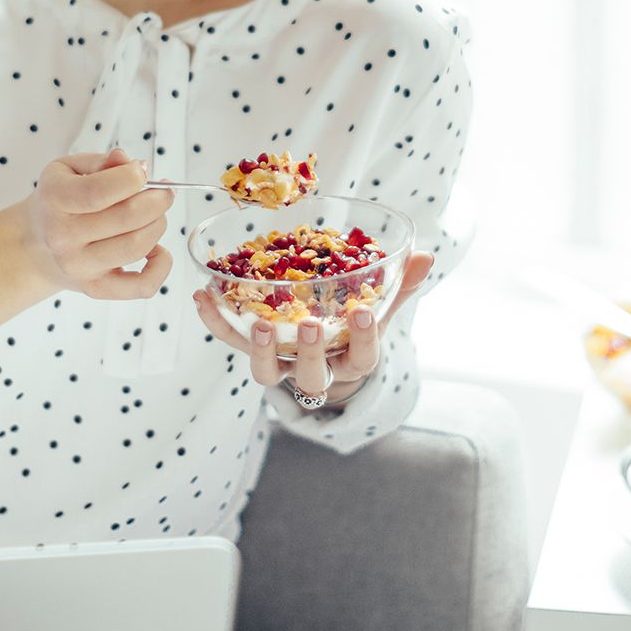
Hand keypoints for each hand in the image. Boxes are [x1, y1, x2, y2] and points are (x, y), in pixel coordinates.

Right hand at [13, 147, 175, 300]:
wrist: (33, 247)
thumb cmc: (57, 201)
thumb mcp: (66, 169)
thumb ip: (99, 162)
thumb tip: (127, 161)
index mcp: (55, 200)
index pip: (99, 192)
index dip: (132, 177)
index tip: (142, 170)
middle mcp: (64, 237)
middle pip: (127, 218)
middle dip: (157, 200)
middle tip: (163, 192)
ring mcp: (80, 267)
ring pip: (137, 246)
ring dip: (158, 225)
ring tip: (156, 214)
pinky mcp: (96, 288)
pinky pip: (141, 286)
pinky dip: (161, 267)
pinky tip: (158, 249)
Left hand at [191, 252, 433, 406]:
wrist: (324, 356)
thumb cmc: (353, 329)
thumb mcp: (381, 310)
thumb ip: (400, 285)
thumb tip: (426, 256)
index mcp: (351, 359)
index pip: (363, 359)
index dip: (363, 342)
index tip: (363, 316)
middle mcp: (315, 369)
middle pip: (311, 375)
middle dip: (308, 353)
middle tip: (308, 326)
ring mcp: (281, 364)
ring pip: (266, 372)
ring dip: (259, 348)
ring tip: (257, 321)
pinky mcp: (252, 350)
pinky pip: (232, 341)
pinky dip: (216, 321)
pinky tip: (203, 295)